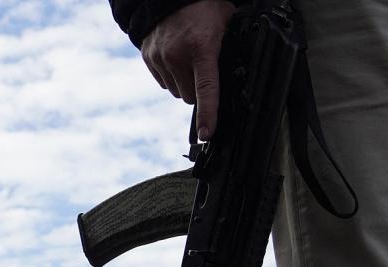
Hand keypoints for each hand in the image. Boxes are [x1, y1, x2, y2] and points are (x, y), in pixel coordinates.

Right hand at [140, 0, 233, 139]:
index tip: (206, 133)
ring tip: (189, 60)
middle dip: (198, 91)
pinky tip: (176, 59)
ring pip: (177, 92)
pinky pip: (164, 82)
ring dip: (185, 84)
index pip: (206, 89)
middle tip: (204, 70)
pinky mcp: (149, 59)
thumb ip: (230, 50)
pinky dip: (172, 76)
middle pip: (190, 96)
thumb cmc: (204, 8)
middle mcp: (177, 56)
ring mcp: (160, 59)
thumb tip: (239, 77)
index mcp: (201, 49)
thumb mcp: (226, 25)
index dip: (208, 114)